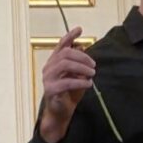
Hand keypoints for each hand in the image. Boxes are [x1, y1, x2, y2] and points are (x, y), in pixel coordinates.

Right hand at [38, 27, 94, 142]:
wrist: (61, 112)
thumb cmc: (69, 93)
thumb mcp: (77, 75)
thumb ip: (79, 63)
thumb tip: (83, 47)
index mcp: (54, 62)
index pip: (61, 45)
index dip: (69, 36)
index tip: (79, 29)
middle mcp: (49, 67)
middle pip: (65, 53)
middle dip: (82, 57)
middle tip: (94, 65)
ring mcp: (48, 78)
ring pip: (64, 64)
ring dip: (81, 67)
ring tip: (92, 74)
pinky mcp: (50, 90)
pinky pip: (66, 82)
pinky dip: (80, 81)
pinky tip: (88, 84)